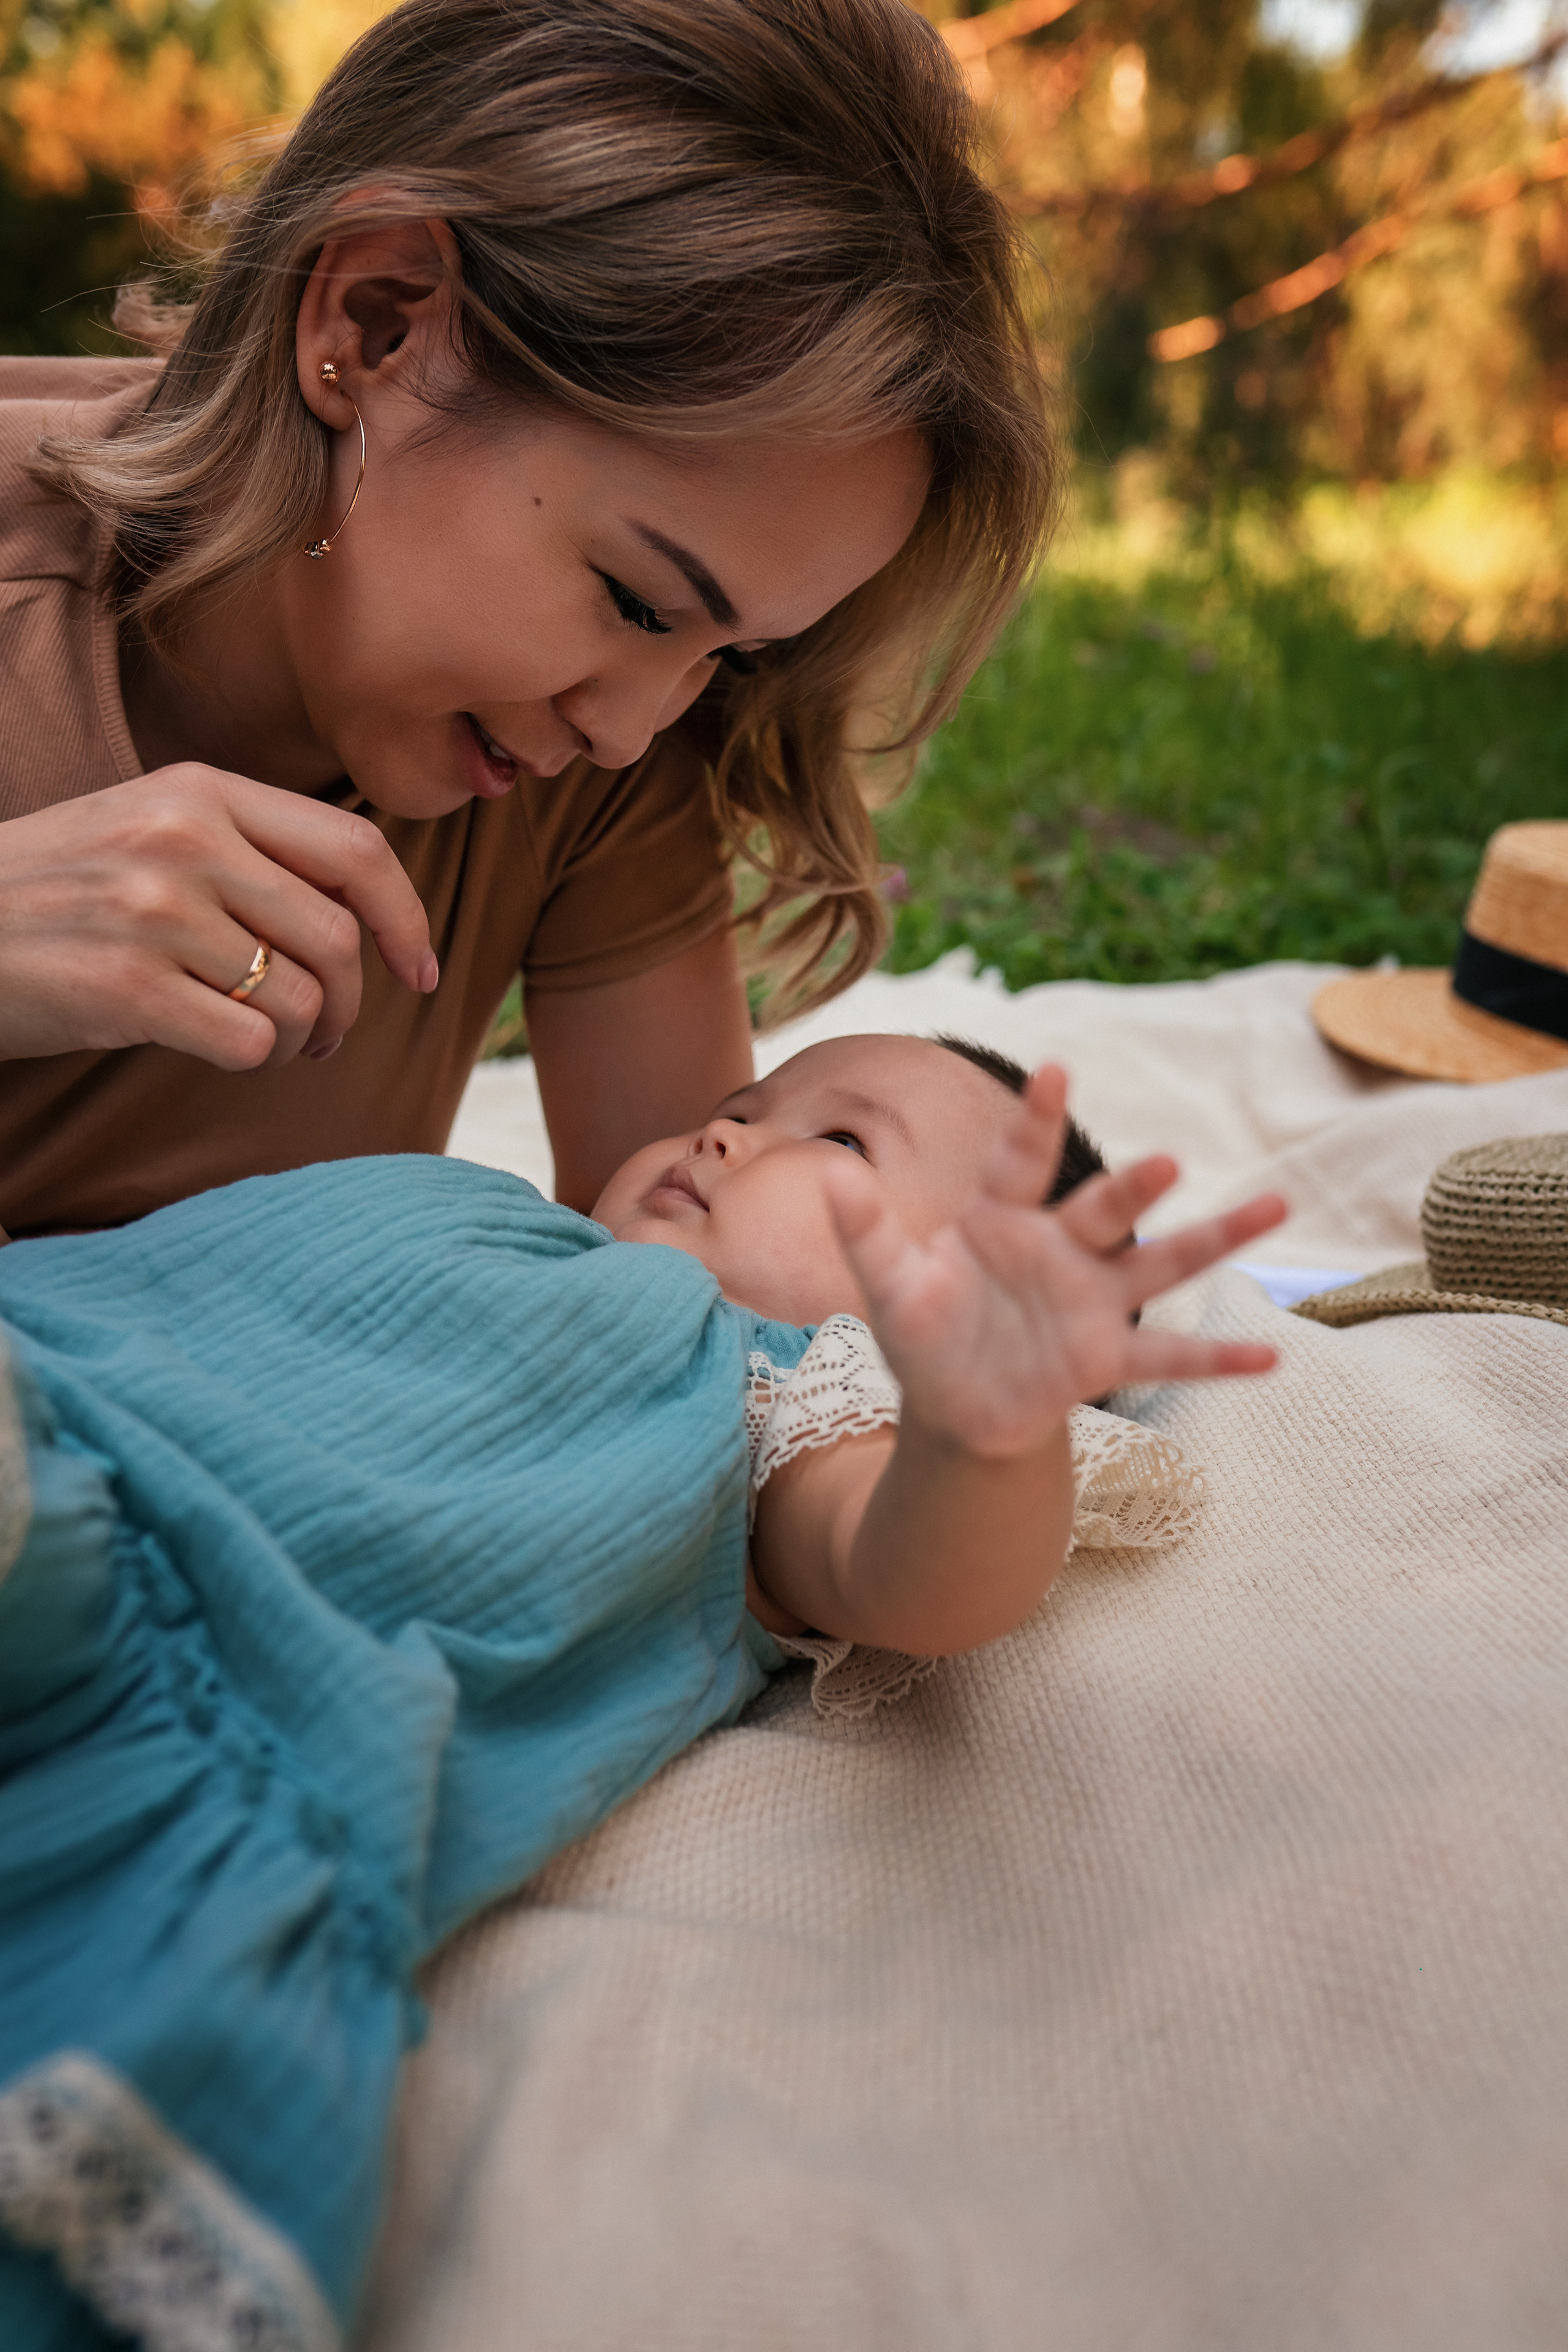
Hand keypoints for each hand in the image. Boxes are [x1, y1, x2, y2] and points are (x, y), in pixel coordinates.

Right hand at [0, 765, 436, 1068]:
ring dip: (305, 1038)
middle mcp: (183, 839)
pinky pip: (249, 1043)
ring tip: (274, 1042)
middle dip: (353, 1001)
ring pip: (300, 997)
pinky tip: (219, 1050)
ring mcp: (152, 911)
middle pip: (338, 936)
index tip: (421, 971)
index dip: (406, 919)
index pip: (355, 849)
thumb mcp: (151, 827)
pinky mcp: (125, 987)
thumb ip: (251, 849)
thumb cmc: (62, 891)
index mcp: (202, 791)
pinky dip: (255, 1061)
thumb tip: (366, 912)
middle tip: (327, 1031)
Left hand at [821, 1064, 1284, 1458]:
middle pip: (1108, 1210)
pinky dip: (1217, 1361)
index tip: (1054, 1070)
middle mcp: (1061, 1250)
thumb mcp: (888, 1283)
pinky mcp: (1105, 1358)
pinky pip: (1169, 1359)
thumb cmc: (924, 1334)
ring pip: (1164, 1265)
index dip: (1036, 1120)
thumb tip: (827, 1176)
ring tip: (1277, 1206)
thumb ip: (864, 1230)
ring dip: (1217, 1237)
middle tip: (1168, 1162)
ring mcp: (1092, 1302)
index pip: (1021, 1161)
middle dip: (1136, 1189)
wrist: (951, 1408)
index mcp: (1003, 1219)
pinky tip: (1270, 1361)